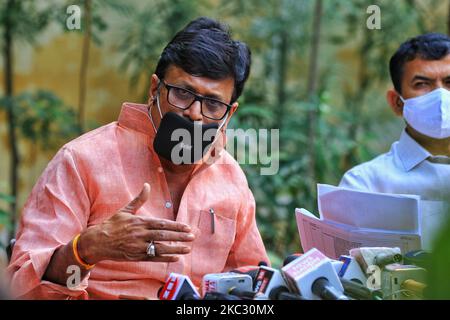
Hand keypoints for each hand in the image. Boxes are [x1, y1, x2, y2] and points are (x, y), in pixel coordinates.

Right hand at [78, 183, 194, 263]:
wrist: (97, 242)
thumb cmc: (112, 225)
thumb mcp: (125, 210)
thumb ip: (139, 199)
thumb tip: (146, 185)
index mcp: (139, 222)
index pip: (161, 224)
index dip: (175, 226)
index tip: (187, 227)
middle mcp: (140, 234)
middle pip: (163, 236)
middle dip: (179, 237)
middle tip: (192, 237)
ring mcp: (138, 246)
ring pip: (160, 248)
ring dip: (175, 249)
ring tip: (188, 249)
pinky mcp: (135, 256)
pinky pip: (153, 258)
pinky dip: (165, 258)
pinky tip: (176, 258)